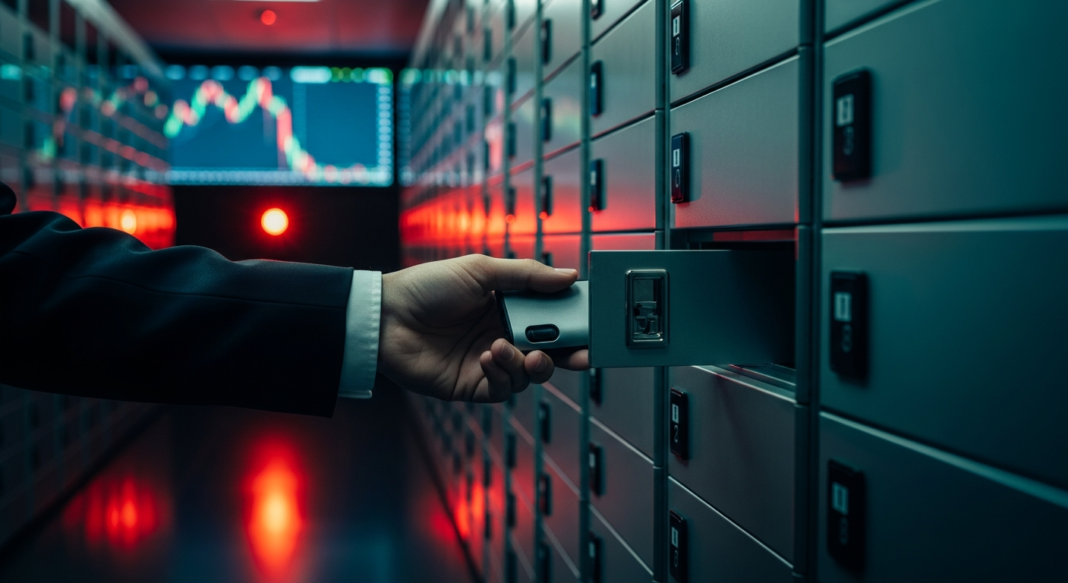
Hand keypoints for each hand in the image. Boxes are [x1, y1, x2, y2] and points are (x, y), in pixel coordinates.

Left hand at [378, 255, 588, 401]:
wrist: (385, 316)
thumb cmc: (427, 286)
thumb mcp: (480, 270)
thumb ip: (527, 276)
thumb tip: (569, 277)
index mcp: (508, 307)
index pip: (551, 318)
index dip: (574, 324)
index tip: (594, 326)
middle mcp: (502, 336)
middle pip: (548, 352)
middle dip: (568, 355)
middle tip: (579, 354)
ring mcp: (488, 363)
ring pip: (529, 375)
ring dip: (527, 364)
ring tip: (507, 348)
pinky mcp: (470, 385)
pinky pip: (502, 390)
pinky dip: (502, 375)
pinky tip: (488, 357)